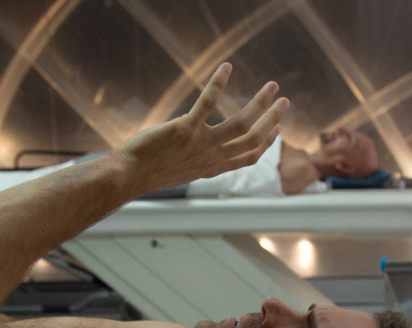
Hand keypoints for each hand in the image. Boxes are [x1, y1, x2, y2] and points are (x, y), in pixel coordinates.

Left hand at [111, 63, 287, 194]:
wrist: (128, 175)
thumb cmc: (150, 170)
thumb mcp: (182, 170)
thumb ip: (199, 160)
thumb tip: (206, 152)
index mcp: (212, 167)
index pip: (249, 157)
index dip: (267, 142)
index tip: (276, 128)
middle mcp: (211, 158)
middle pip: (253, 139)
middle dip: (272, 119)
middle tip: (284, 101)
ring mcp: (200, 144)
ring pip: (241, 125)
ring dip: (260, 104)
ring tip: (271, 86)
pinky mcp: (184, 130)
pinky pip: (208, 103)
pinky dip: (218, 83)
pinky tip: (226, 68)